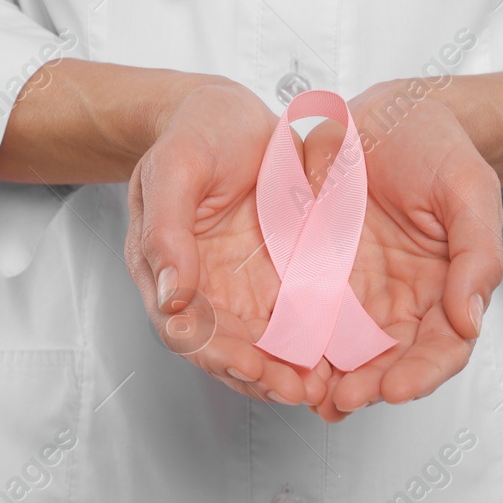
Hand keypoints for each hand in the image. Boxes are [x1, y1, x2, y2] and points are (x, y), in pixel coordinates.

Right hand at [124, 81, 332, 405]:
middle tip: (298, 391)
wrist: (231, 111)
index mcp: (163, 264)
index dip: (217, 353)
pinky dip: (312, 347)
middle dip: (259, 376)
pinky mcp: (278, 278)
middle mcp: (201, 286)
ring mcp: (240, 285)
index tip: (253, 367)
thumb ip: (167, 229)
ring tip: (321, 391)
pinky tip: (339, 361)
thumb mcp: (176, 167)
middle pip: (224, 349)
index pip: (184, 327)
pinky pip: (294, 321)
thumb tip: (170, 294)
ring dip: (286, 374)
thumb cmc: (196, 131)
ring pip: (260, 346)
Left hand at [300, 83, 502, 421]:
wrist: (388, 111)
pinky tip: (274, 358)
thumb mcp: (470, 190)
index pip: (443, 348)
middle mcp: (401, 297)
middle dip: (369, 386)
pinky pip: (301, 314)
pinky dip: (291, 343)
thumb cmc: (439, 146)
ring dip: (326, 378)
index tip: (397, 389)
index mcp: (446, 286)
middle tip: (343, 399)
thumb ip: (478, 253)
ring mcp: (355, 288)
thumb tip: (471, 318)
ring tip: (305, 395)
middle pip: (389, 361)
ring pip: (342, 349)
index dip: (423, 374)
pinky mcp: (314, 271)